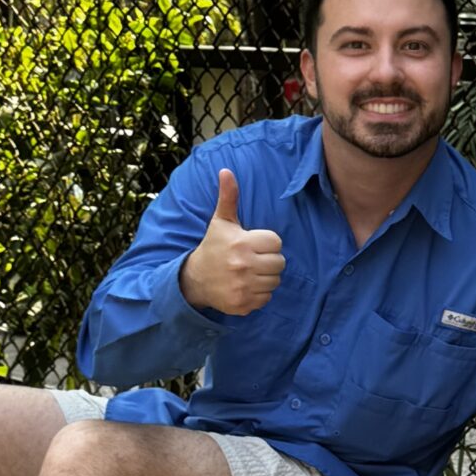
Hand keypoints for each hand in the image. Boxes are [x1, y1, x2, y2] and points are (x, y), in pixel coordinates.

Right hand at [179, 169, 284, 314]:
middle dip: (269, 261)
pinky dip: (259, 294)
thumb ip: (229, 197)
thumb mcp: (221, 222)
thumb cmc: (214, 247)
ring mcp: (243, 287)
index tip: (252, 244)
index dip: (267, 243)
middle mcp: (243, 265)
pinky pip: (266, 298)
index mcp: (241, 243)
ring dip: (265, 278)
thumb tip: (226, 171)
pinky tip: (245, 286)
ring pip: (275, 281)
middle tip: (252, 259)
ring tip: (249, 272)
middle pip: (280, 263)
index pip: (276, 243)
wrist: (195, 280)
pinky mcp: (243, 304)